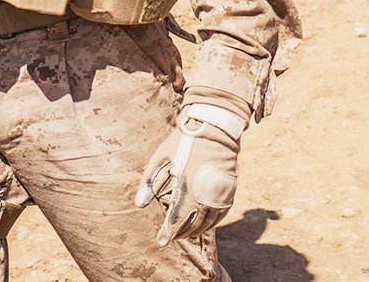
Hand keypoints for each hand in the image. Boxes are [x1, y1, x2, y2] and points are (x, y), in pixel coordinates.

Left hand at [135, 104, 244, 245]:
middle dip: (181, 234)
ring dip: (196, 231)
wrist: (214, 127)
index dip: (168, 233)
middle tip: (171, 238)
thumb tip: (138, 205)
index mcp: (187, 187)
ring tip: (185, 234)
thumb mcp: (162, 157)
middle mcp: (205, 195)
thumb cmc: (184, 141)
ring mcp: (219, 194)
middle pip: (192, 224)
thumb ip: (150, 181)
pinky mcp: (230, 190)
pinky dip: (212, 223)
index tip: (161, 241)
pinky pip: (221, 214)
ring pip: (208, 222)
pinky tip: (204, 225)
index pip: (176, 220)